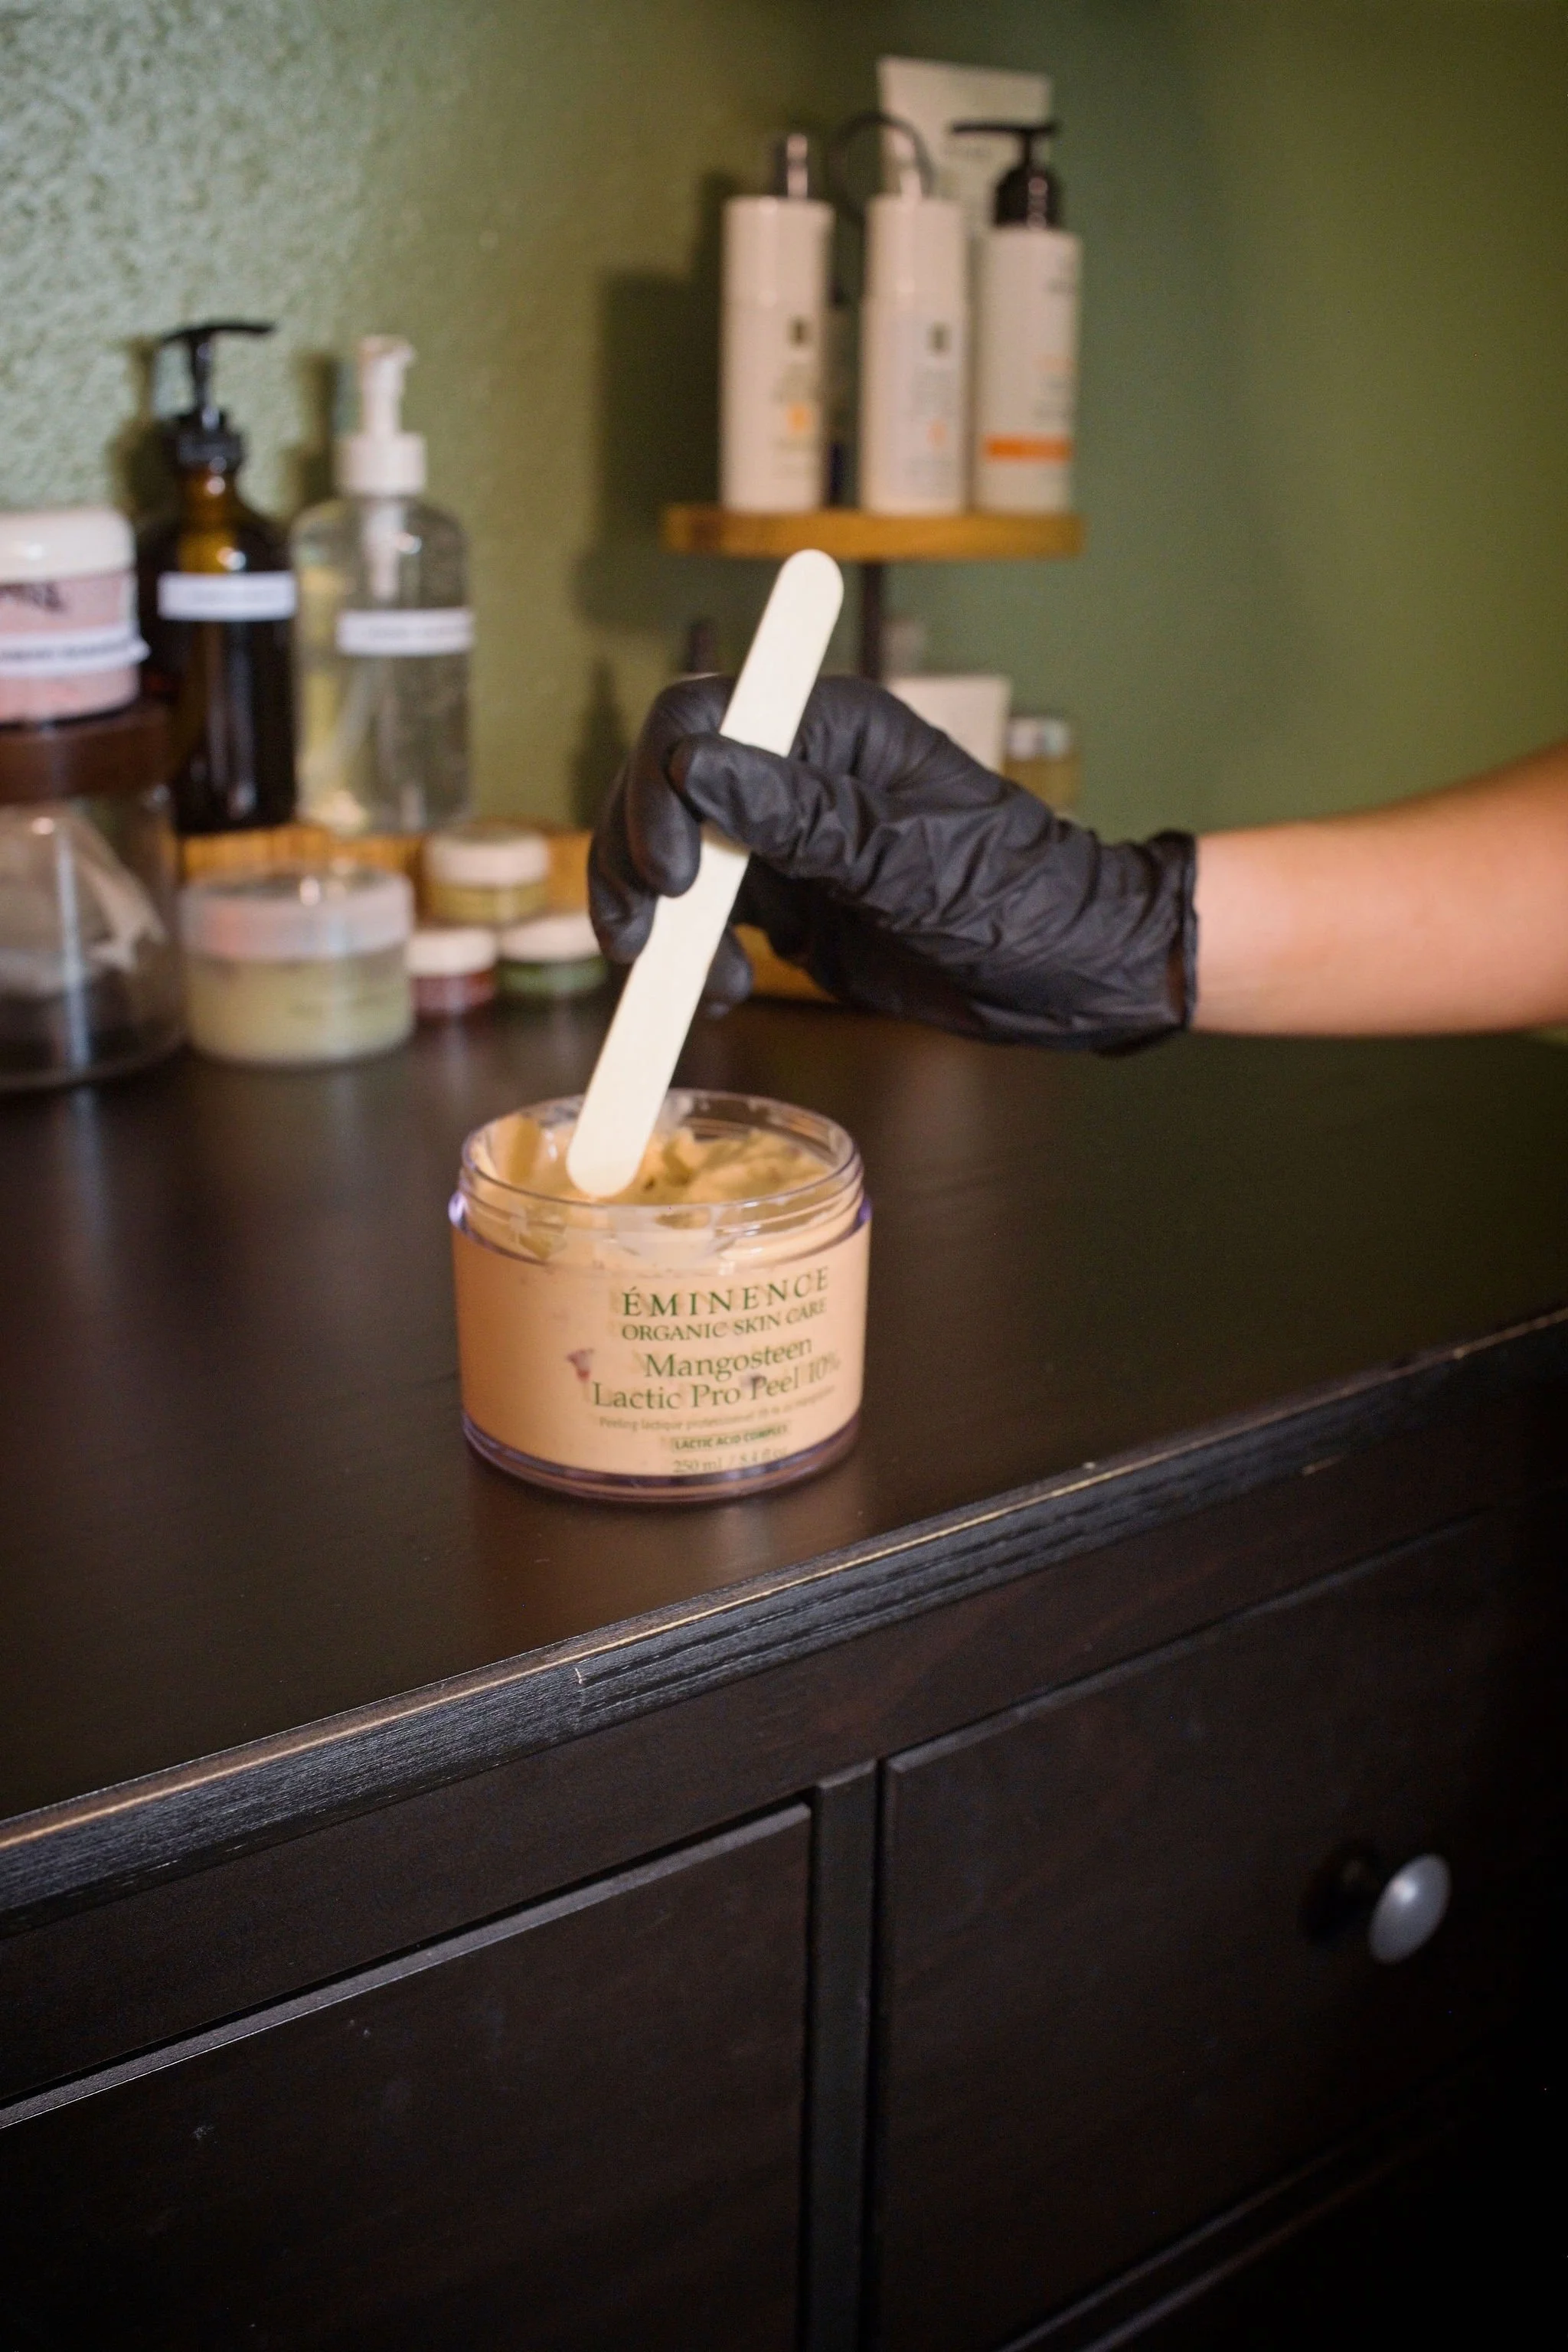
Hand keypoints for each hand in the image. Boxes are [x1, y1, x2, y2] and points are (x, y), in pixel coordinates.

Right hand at [589, 674, 1196, 1048]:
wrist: (1070, 974)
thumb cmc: (1018, 896)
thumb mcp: (907, 859)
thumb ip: (798, 815)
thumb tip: (695, 766)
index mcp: (827, 725)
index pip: (698, 716)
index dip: (660, 786)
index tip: (673, 875)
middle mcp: (793, 770)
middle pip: (662, 788)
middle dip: (638, 864)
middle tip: (648, 944)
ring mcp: (785, 839)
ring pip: (672, 859)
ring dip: (663, 926)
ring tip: (704, 985)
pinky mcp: (787, 903)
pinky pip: (705, 921)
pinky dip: (693, 961)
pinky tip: (725, 993)